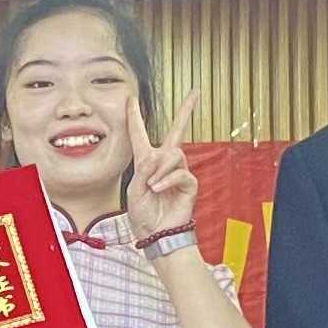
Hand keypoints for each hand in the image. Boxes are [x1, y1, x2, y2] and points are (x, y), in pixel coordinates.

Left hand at [122, 86, 206, 243]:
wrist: (156, 234)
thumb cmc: (143, 215)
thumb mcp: (134, 191)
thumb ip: (143, 171)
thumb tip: (157, 155)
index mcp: (146, 161)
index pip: (140, 134)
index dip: (134, 116)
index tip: (132, 99)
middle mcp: (164, 162)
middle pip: (177, 130)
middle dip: (186, 110)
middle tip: (195, 92)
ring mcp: (178, 172)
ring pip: (173, 154)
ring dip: (161, 168)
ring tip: (153, 185)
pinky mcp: (188, 184)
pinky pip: (180, 173)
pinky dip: (168, 180)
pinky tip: (159, 189)